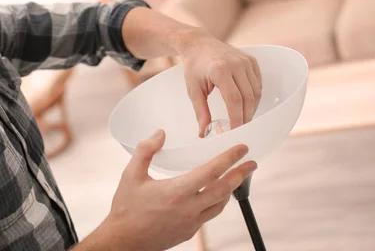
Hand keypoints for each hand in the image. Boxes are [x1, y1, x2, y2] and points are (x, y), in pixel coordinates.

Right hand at [98, 130, 256, 250]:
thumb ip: (146, 150)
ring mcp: (191, 223)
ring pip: (220, 205)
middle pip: (224, 190)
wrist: (124, 240)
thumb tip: (160, 134)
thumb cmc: (126, 209)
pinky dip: (216, 202)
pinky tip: (214, 195)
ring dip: (230, 189)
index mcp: (176, 192)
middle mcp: (188, 209)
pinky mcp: (189, 232)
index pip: (211, 172)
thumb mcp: (130, 174)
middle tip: (251, 163)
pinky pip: (209, 215)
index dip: (229, 158)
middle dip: (240, 175)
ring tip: (236, 177)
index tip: (242, 148)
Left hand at [179, 32, 262, 136]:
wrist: (199, 44)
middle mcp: (236, 64)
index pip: (234, 100)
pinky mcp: (251, 60)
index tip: (236, 131)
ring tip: (243, 119)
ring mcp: (245, 61)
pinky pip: (258, 83)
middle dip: (246, 116)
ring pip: (256, 91)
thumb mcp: (193, 90)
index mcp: (220, 70)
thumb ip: (200, 112)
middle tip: (240, 129)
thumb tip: (203, 133)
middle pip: (247, 97)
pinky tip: (246, 105)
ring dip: (252, 108)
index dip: (237, 118)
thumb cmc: (194, 67)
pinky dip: (255, 97)